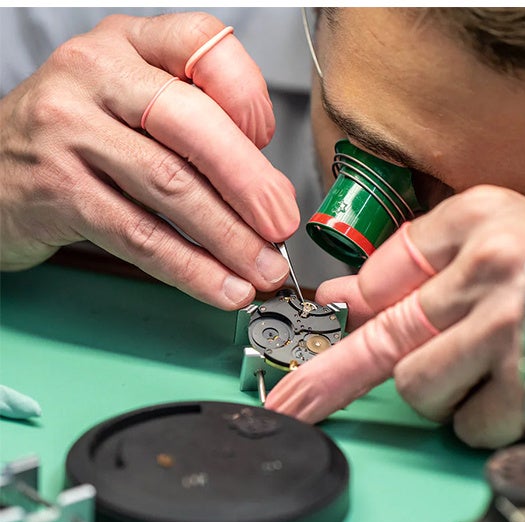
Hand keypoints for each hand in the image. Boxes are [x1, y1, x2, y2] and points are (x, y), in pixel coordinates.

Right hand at [0, 12, 298, 308]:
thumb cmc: (79, 138)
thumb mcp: (134, 105)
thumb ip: (198, 130)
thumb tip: (267, 192)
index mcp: (129, 44)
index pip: (203, 43)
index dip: (248, 94)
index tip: (271, 142)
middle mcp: (95, 75)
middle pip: (192, 125)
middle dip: (249, 184)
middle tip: (281, 226)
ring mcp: (69, 130)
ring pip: (169, 186)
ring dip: (228, 238)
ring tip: (261, 270)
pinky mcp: (56, 190)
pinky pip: (139, 235)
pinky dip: (190, 268)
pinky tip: (222, 287)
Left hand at [268, 185, 524, 447]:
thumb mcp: (510, 250)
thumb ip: (425, 271)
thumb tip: (344, 302)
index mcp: (481, 222)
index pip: (380, 275)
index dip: (347, 316)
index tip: (314, 342)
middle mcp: (492, 266)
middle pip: (384, 337)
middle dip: (331, 377)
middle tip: (293, 401)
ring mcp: (510, 327)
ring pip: (419, 389)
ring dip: (446, 398)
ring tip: (495, 378)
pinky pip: (467, 425)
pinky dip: (488, 425)